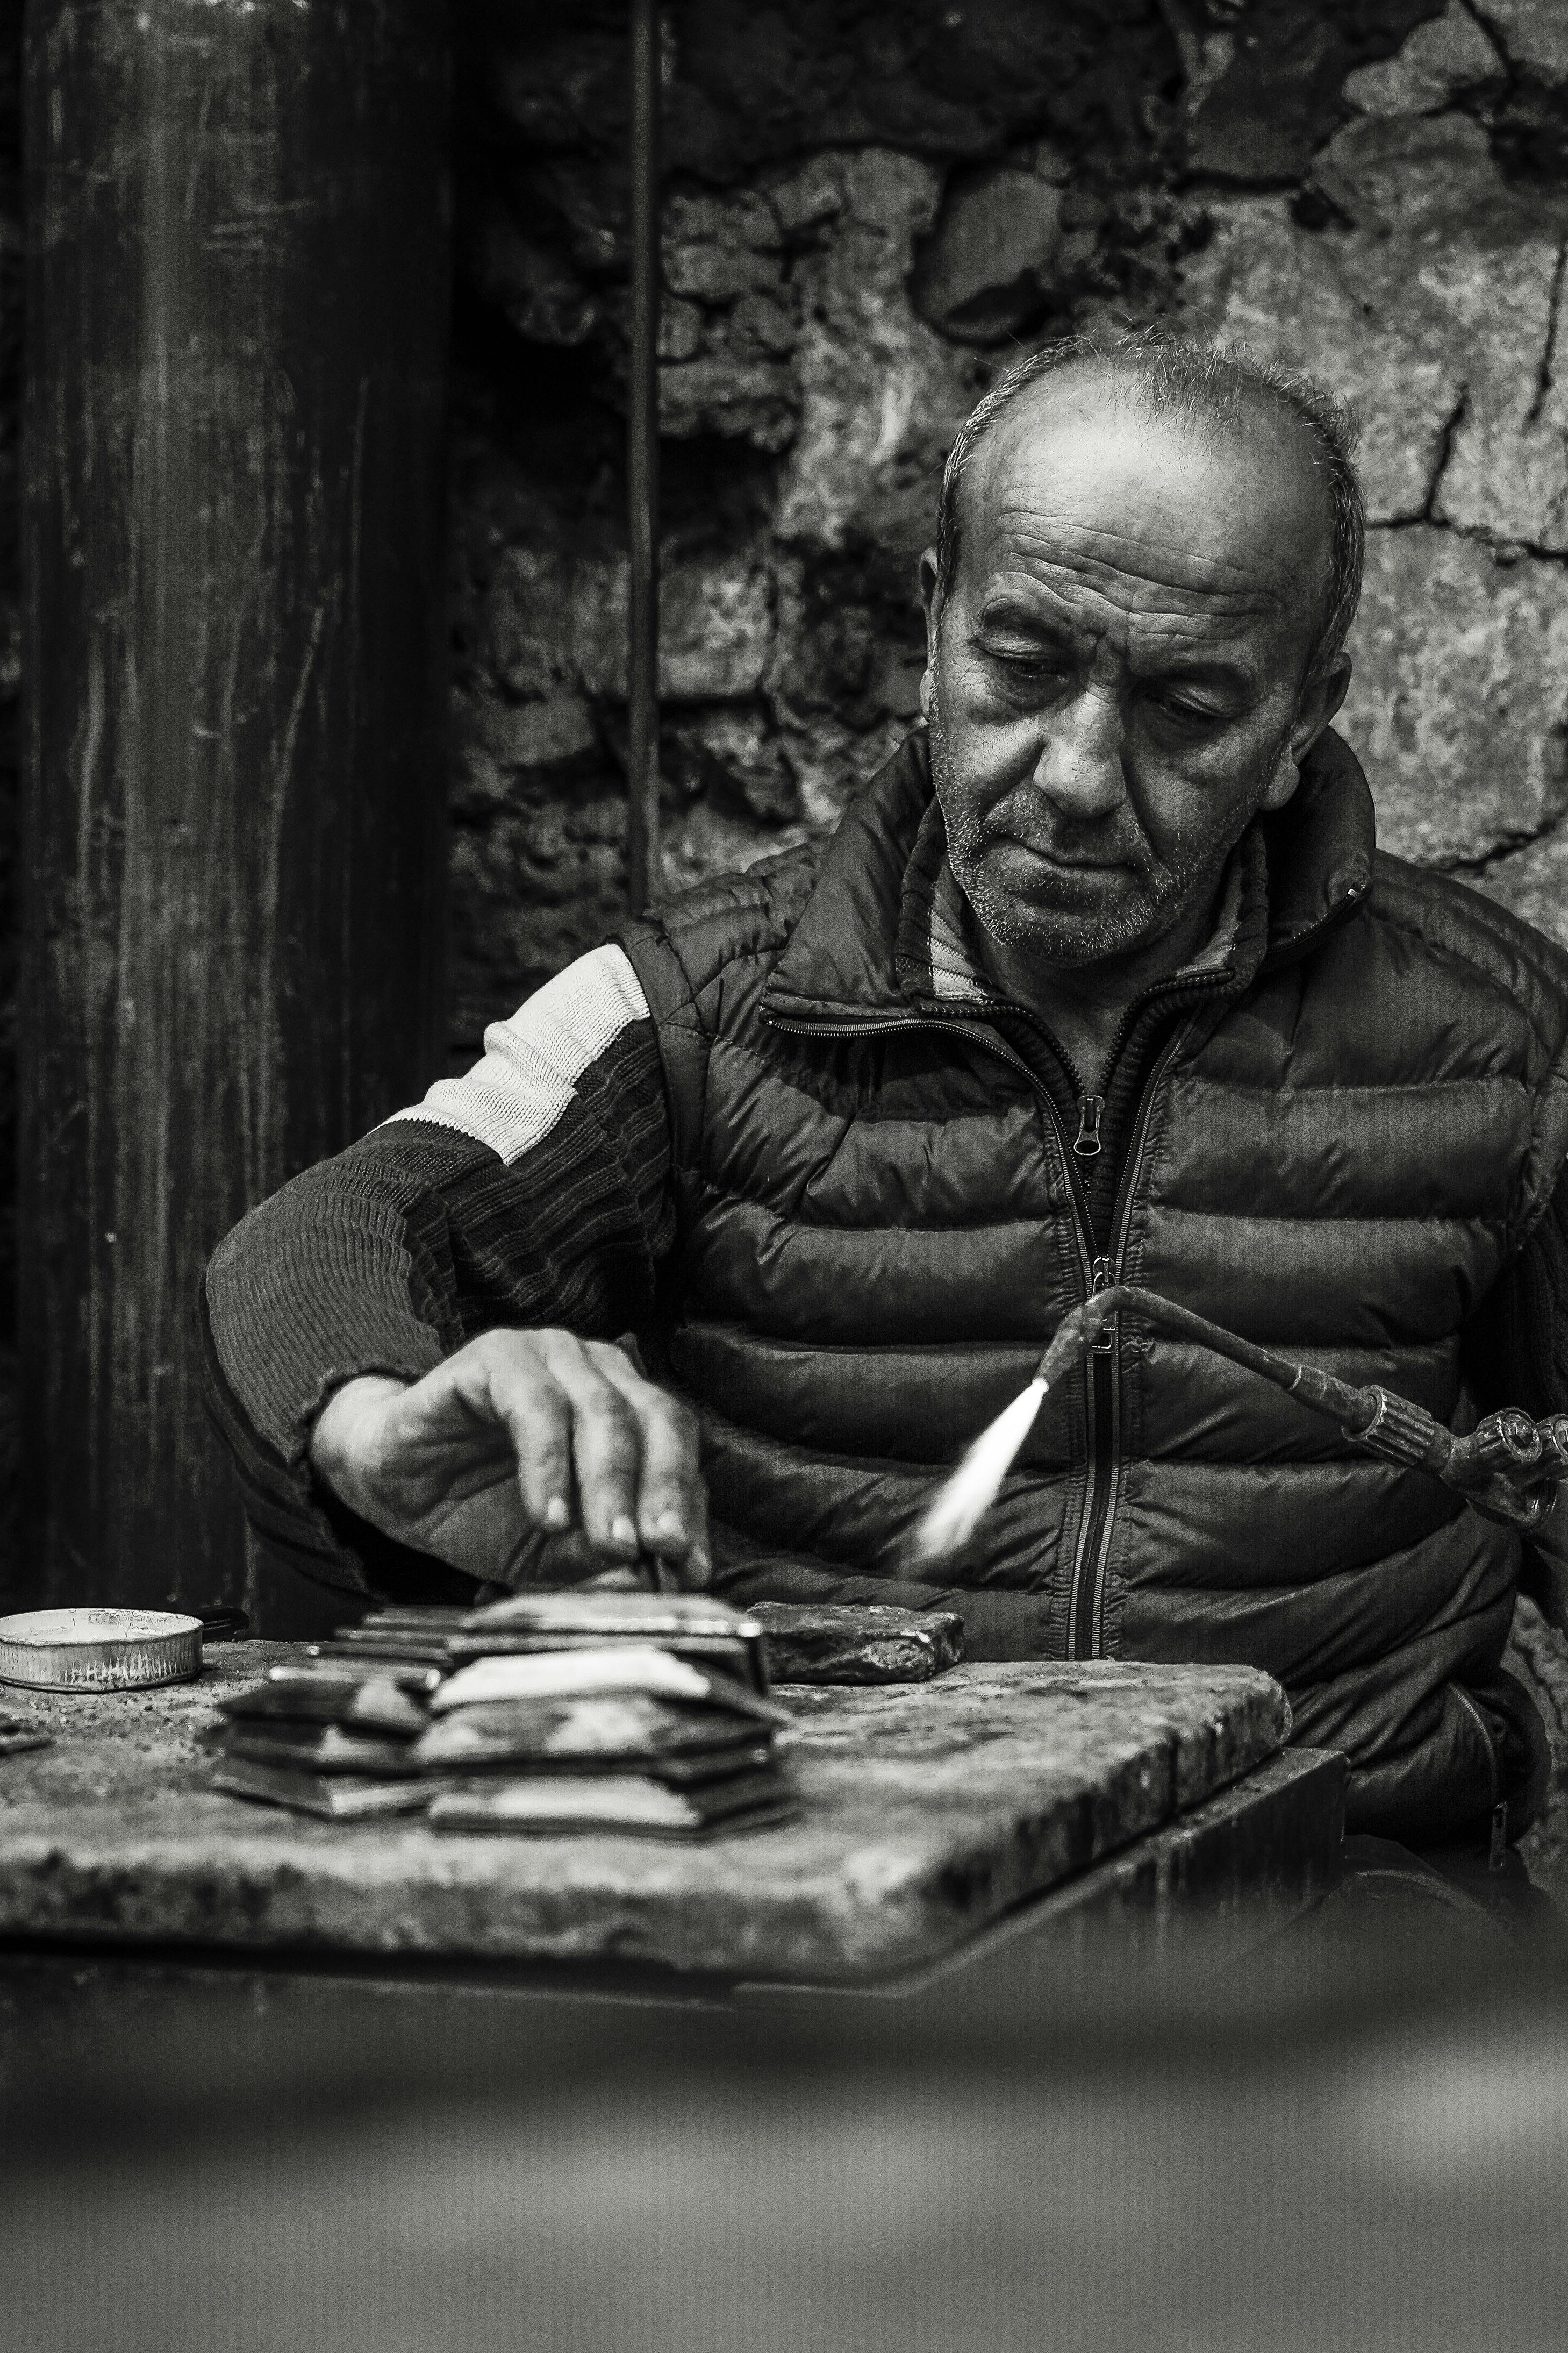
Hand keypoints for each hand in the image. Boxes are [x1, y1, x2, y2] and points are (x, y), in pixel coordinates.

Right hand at [309, 1330, 709, 1589]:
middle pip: (659, 1421)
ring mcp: (551, 1357)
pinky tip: (548, 1514)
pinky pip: (535, 1407)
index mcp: (627, 1410)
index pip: (680, 1453)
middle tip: (658, 1548)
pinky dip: (549, 1465)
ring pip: (605, 1411)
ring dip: (611, 1484)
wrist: (393, 1484)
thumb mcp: (549, 1550)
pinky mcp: (497, 1357)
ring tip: (610, 1542)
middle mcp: (599, 1372)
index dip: (688, 1509)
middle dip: (664, 1490)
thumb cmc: (478, 1512)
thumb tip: (656, 1575)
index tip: (689, 1566)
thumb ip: (598, 1554)